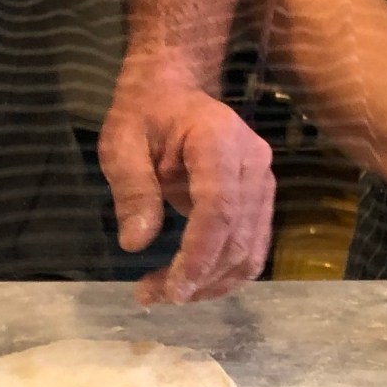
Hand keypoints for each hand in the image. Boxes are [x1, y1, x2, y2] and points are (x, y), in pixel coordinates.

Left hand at [99, 68, 274, 304]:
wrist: (176, 91)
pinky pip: (250, 251)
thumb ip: (132, 189)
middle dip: (198, 278)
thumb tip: (136, 244)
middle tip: (150, 296)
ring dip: (210, 285)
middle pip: (237, 239)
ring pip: (250, 254)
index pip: (219, 209)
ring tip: (164, 293)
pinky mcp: (262, 203)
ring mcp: (264, 184)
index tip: (171, 289)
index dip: (199, 255)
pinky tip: (188, 283)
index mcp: (219, 140)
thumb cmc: (145, 113)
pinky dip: (222, 276)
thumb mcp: (122, 143)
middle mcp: (254, 163)